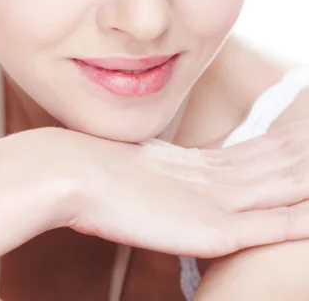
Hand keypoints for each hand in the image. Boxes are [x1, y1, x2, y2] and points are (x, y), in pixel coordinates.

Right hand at [61, 121, 308, 257]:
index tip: (306, 133)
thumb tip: (162, 180)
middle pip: (278, 161)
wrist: (75, 172)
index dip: (288, 144)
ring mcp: (217, 200)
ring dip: (308, 177)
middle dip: (306, 152)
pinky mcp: (213, 228)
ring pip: (282, 186)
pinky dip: (296, 221)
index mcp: (199, 163)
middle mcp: (216, 176)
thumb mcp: (137, 169)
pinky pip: (269, 225)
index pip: (258, 151)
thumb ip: (160, 175)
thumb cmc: (96, 172)